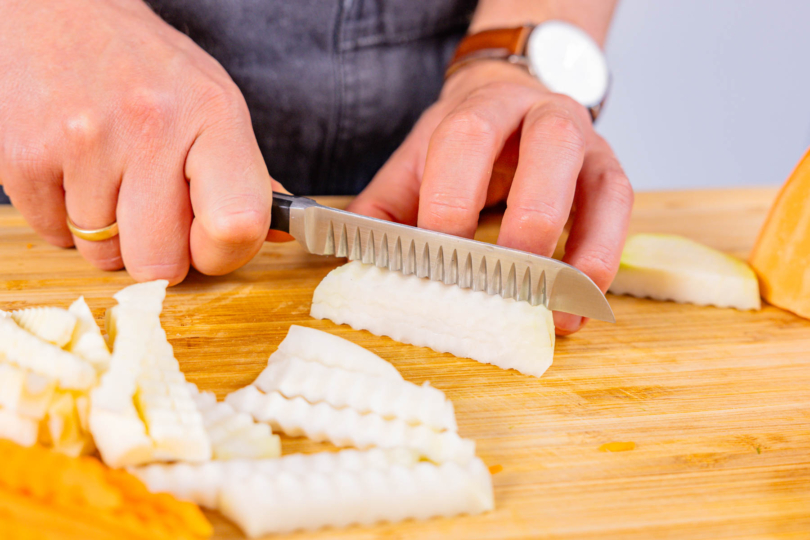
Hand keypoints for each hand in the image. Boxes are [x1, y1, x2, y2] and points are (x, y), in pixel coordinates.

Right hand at [0, 0, 283, 283]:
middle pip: (160, 264)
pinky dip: (63, 218)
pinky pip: (53, 236)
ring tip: (107, 176)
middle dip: (157, 252)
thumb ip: (245, 176)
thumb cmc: (146, 68)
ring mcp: (84, 140)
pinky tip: (73, 171)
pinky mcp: (25, 154)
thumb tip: (280, 238)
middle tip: (150, 210)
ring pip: (103, 257)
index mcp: (213, 116)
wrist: (55, 11)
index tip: (208, 242)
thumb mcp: (211, 104)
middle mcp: (151, 126)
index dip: (223, 254)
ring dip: (106, 234)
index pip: (237, 226)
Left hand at [349, 61, 632, 334]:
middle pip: (549, 147)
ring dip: (579, 250)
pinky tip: (576, 306)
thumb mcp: (416, 164)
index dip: (451, 200)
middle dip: (527, 217)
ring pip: (600, 184)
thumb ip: (384, 209)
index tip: (434, 262)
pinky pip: (620, 218)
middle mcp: (542, 116)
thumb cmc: (461, 145)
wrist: (513, 102)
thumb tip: (351, 261)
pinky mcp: (611, 177)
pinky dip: (601, 264)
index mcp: (481, 108)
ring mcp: (587, 145)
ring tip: (552, 306)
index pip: (466, 140)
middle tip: (500, 281)